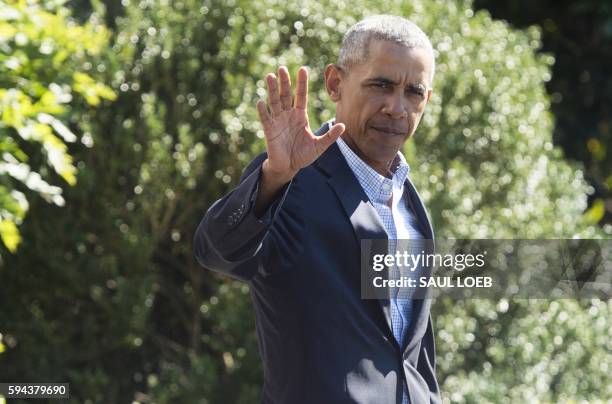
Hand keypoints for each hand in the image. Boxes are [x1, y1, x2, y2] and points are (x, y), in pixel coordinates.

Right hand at [256, 66, 344, 182]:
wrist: (289, 167)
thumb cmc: (303, 155)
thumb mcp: (319, 146)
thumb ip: (330, 136)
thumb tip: (344, 126)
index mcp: (300, 116)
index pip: (301, 96)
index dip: (302, 83)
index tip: (302, 69)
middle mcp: (288, 115)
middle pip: (286, 95)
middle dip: (284, 82)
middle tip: (282, 68)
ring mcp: (278, 121)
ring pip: (274, 102)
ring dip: (272, 90)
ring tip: (269, 77)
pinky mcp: (269, 131)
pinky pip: (266, 119)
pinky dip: (263, 111)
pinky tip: (261, 102)